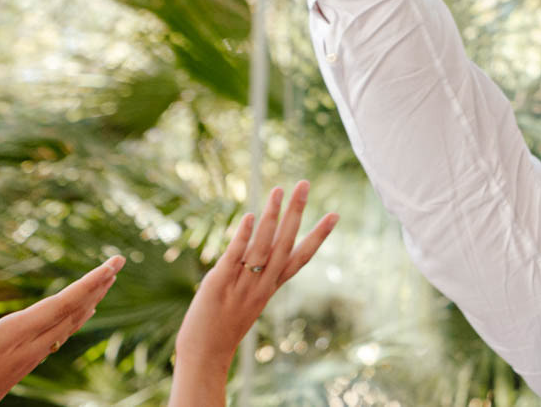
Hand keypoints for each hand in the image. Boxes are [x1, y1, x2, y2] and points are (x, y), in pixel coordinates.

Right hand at [0, 257, 122, 406]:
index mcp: (15, 335)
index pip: (63, 303)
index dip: (90, 282)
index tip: (113, 264)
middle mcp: (29, 346)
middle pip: (73, 311)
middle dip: (98, 285)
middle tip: (119, 262)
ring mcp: (29, 357)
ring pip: (69, 324)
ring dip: (90, 300)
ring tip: (106, 281)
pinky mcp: (23, 365)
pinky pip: (59, 336)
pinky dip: (75, 318)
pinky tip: (79, 314)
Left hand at [170, 182, 336, 406]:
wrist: (205, 356)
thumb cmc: (225, 327)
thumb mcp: (249, 300)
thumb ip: (256, 274)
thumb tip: (259, 245)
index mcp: (272, 287)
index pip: (301, 257)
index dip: (318, 236)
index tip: (335, 214)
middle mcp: (262, 284)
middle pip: (284, 244)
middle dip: (296, 212)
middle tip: (305, 184)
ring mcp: (241, 285)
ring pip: (262, 247)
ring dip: (271, 217)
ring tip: (278, 190)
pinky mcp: (218, 285)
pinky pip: (234, 258)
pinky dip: (243, 237)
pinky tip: (249, 217)